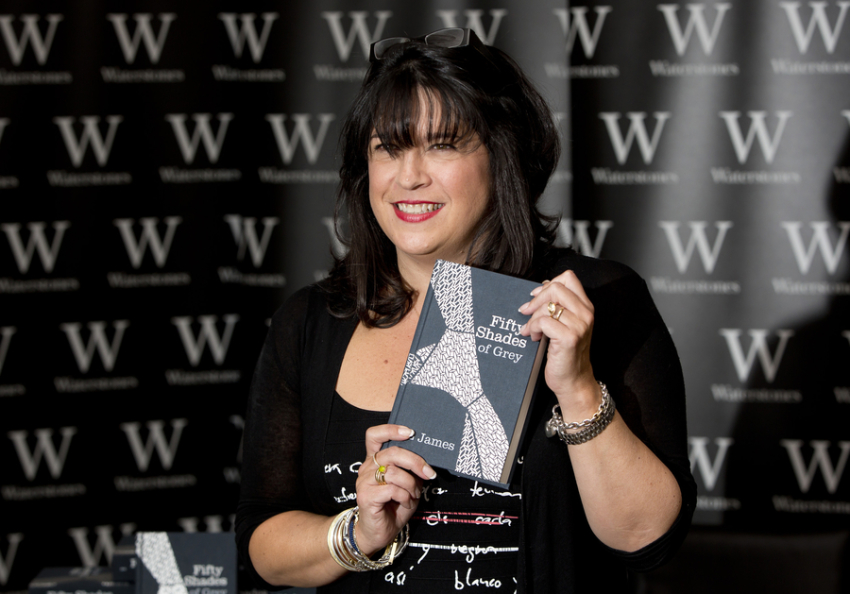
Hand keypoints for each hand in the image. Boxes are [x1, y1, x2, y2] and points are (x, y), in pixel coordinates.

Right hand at [354, 424, 434, 554]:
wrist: (379, 533)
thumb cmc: (394, 507)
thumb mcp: (408, 485)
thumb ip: (411, 471)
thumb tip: (426, 462)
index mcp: (375, 460)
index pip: (374, 435)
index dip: (391, 430)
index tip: (410, 432)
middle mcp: (367, 467)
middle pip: (392, 452)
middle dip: (415, 461)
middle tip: (428, 473)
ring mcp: (364, 481)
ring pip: (394, 472)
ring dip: (411, 485)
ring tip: (413, 495)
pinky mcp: (366, 495)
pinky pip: (392, 489)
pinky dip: (405, 496)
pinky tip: (405, 502)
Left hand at [518, 270, 599, 416]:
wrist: (573, 380)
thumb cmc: (567, 353)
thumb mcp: (567, 325)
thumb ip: (559, 307)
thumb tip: (539, 290)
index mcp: (586, 307)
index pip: (569, 278)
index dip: (549, 284)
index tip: (536, 295)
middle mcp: (586, 314)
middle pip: (556, 288)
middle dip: (536, 299)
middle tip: (526, 311)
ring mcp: (579, 325)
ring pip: (547, 307)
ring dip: (532, 318)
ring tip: (531, 330)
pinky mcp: (569, 337)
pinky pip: (543, 322)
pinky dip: (533, 328)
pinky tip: (533, 337)